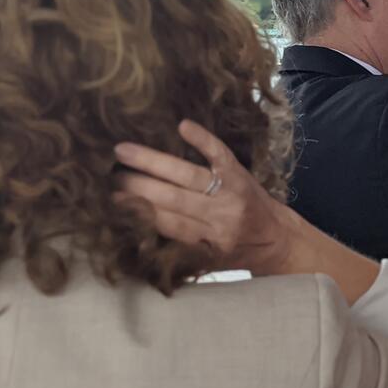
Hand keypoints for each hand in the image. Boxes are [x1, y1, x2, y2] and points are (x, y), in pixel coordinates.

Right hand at [112, 120, 299, 274]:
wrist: (280, 240)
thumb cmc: (237, 251)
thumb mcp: (208, 261)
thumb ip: (177, 249)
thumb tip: (133, 232)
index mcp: (209, 243)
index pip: (167, 224)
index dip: (138, 211)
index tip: (111, 200)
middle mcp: (221, 218)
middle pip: (172, 198)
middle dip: (137, 185)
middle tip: (108, 174)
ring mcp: (231, 193)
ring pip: (188, 175)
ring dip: (153, 162)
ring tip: (123, 151)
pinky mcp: (241, 175)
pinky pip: (220, 154)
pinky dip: (202, 140)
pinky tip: (183, 126)